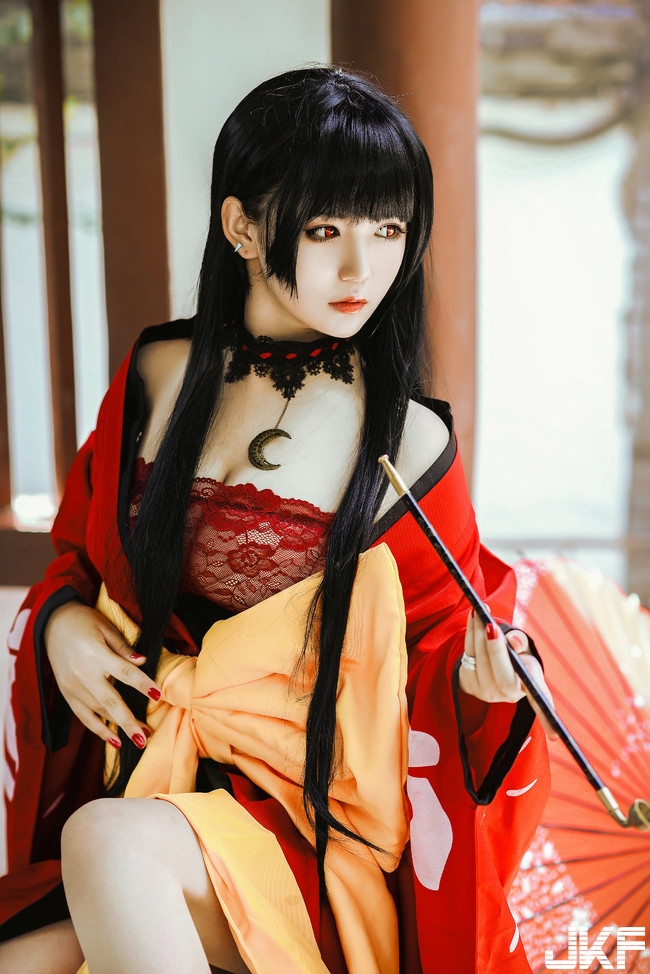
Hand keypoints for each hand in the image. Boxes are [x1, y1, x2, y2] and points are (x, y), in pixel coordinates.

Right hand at [45, 601, 162, 749]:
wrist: (51, 624)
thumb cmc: (84, 622)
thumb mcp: (106, 628)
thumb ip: (124, 649)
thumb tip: (142, 662)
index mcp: (96, 655)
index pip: (124, 672)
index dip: (142, 684)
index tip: (158, 694)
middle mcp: (83, 674)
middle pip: (110, 701)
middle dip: (128, 722)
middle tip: (145, 737)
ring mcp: (73, 687)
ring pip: (98, 712)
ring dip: (119, 727)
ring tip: (141, 737)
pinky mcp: (67, 694)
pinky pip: (84, 717)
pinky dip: (99, 730)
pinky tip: (115, 741)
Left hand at [458, 611, 557, 738]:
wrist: (492, 659)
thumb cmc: (517, 654)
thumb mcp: (525, 649)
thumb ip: (522, 644)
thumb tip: (514, 641)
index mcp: (528, 687)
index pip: (539, 701)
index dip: (547, 715)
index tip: (556, 735)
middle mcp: (508, 693)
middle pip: (502, 676)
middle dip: (496, 650)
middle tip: (492, 627)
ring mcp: (486, 690)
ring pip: (481, 660)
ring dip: (479, 634)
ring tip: (481, 611)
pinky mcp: (468, 680)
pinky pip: (468, 653)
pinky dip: (470, 633)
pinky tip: (473, 616)